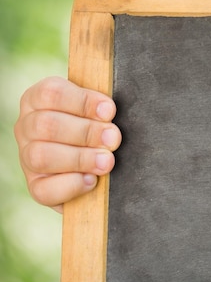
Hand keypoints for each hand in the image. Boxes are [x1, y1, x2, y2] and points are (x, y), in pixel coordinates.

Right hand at [14, 76, 121, 212]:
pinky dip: (72, 185)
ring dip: (80, 159)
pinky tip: (92, 180)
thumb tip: (108, 113)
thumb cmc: (97, 130)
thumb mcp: (96, 112)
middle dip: (86, 132)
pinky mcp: (35, 186)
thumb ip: (100, 111)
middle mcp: (26, 127)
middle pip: (46, 124)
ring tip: (106, 161)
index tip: (110, 111)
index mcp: (38, 100)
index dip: (83, 101)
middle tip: (113, 139)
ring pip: (41, 156)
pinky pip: (44, 189)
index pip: (50, 92)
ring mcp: (27, 158)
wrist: (93, 169)